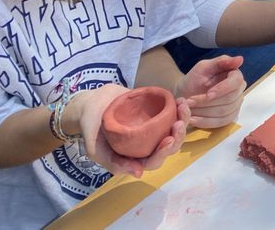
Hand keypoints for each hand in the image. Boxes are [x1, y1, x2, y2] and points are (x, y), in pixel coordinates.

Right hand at [75, 83, 189, 178]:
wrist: (91, 104)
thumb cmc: (92, 130)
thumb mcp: (97, 150)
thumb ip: (115, 163)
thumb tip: (139, 173)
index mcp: (136, 158)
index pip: (155, 160)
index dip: (164, 152)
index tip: (169, 138)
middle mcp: (148, 146)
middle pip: (169, 146)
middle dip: (178, 136)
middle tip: (179, 122)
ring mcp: (153, 130)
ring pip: (173, 130)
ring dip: (182, 120)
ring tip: (183, 106)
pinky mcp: (155, 115)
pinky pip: (170, 114)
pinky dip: (177, 109)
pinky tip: (179, 100)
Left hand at [177, 55, 245, 128]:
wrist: (186, 93)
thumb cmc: (194, 79)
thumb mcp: (204, 67)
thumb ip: (221, 62)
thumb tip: (240, 59)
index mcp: (235, 75)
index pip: (235, 83)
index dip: (223, 89)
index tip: (208, 94)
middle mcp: (239, 90)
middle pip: (230, 99)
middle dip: (207, 102)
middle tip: (189, 102)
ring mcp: (236, 105)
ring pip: (224, 112)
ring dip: (204, 112)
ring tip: (188, 109)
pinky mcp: (229, 117)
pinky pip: (221, 122)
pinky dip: (206, 122)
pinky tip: (193, 119)